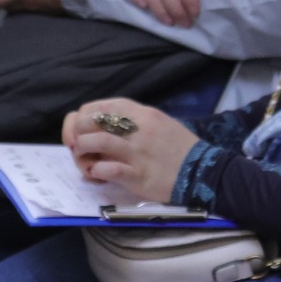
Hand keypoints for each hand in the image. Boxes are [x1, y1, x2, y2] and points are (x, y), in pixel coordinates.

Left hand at [64, 98, 199, 203]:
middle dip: (77, 134)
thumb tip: (103, 126)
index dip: (82, 117)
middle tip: (78, 148)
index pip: (99, 106)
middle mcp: (137, 128)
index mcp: (142, 113)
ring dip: (82, 153)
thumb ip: (133, 121)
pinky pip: (107, 169)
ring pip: (95, 142)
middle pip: (92, 121)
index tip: (80, 130)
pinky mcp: (138, 175)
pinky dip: (96, 171)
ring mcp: (137, 152)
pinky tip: (97, 175)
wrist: (203, 171)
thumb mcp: (158, 122)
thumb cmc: (180, 148)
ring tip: (85, 162)